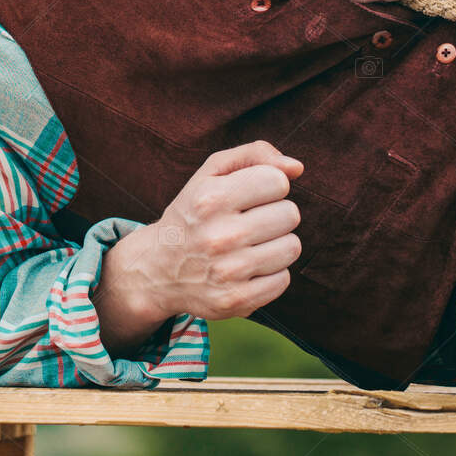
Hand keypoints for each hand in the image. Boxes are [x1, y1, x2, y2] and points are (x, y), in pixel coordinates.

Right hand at [111, 141, 303, 324]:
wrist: (157, 268)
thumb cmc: (194, 213)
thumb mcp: (211, 173)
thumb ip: (255, 154)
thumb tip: (297, 168)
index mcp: (211, 199)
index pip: (278, 182)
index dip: (268, 186)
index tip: (249, 196)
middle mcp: (219, 236)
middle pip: (290, 214)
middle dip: (274, 214)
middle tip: (250, 221)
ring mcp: (228, 272)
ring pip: (292, 247)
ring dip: (275, 244)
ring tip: (250, 245)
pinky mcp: (236, 300)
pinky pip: (283, 280)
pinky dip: (270, 273)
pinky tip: (247, 268)